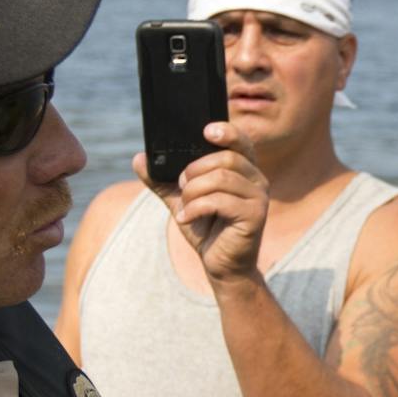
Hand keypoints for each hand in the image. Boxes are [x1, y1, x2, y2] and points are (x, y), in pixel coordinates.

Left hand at [137, 122, 268, 283]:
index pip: (240, 140)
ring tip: (185, 207)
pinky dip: (195, 208)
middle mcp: (256, 179)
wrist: (221, 265)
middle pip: (225, 158)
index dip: (225, 131)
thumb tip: (139, 159)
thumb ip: (162, 180)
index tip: (205, 131)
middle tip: (181, 186)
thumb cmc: (206, 229)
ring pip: (220, 178)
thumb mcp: (181, 200)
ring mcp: (259, 197)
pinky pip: (219, 201)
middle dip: (194, 171)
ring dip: (193, 192)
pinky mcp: (255, 216)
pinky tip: (186, 219)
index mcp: (243, 169)